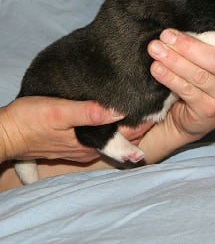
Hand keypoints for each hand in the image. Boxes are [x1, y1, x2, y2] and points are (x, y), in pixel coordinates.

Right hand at [0, 97, 151, 162]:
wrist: (7, 132)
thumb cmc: (31, 119)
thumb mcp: (58, 111)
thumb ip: (88, 113)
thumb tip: (120, 111)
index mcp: (89, 142)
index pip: (127, 135)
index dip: (145, 122)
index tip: (161, 107)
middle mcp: (89, 149)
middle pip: (124, 139)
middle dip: (141, 124)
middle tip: (157, 104)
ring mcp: (82, 148)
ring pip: (114, 138)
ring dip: (129, 127)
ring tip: (144, 108)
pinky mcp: (73, 143)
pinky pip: (102, 138)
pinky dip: (114, 129)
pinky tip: (117, 117)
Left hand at [142, 29, 214, 161]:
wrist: (193, 116)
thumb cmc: (199, 77)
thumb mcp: (204, 58)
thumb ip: (200, 41)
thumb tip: (176, 26)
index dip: (199, 32)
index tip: (176, 26)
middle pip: (214, 58)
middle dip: (187, 46)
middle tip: (165, 36)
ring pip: (199, 75)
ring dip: (175, 61)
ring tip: (156, 50)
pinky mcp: (209, 109)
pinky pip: (187, 90)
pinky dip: (170, 78)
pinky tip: (157, 69)